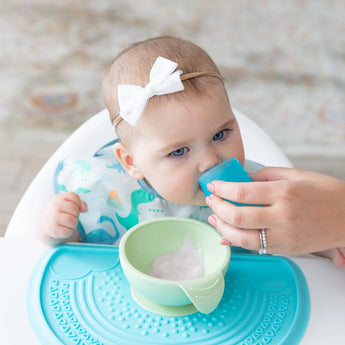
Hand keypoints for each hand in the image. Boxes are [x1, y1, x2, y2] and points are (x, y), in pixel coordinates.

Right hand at [35, 192, 87, 244]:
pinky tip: (64, 228)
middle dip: (76, 214)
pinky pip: (68, 231)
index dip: (78, 203)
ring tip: (68, 222)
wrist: (46, 223)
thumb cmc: (62, 211)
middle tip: (70, 215)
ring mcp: (52, 218)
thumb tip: (85, 209)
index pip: (74, 197)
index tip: (73, 206)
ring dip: (74, 223)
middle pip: (74, 209)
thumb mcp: (69, 202)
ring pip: (72, 221)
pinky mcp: (53, 230)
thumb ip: (80, 203)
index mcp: (58, 198)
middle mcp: (54, 207)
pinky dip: (69, 231)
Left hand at [205, 167, 344, 264]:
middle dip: (217, 208)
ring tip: (213, 218)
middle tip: (210, 200)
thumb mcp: (295, 175)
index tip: (213, 185)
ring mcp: (285, 236)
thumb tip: (240, 178)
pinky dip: (237, 241)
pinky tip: (226, 234)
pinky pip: (255, 248)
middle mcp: (283, 216)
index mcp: (285, 192)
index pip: (242, 192)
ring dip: (222, 228)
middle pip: (238, 216)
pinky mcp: (287, 250)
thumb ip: (265, 176)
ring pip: (243, 238)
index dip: (222, 189)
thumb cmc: (324, 193)